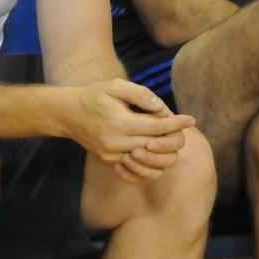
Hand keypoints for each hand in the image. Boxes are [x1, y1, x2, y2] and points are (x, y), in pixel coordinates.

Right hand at [68, 79, 195, 179]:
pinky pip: (136, 172)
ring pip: (149, 165)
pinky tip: (154, 151)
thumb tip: (162, 108)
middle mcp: (116, 143)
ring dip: (164, 154)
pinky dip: (150, 165)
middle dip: (174, 137)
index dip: (177, 123)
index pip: (157, 127)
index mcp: (120, 123)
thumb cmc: (94, 95)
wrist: (68, 114)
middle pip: (157, 148)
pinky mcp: (110, 162)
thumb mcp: (115, 85)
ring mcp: (112, 156)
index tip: (190, 119)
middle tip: (179, 126)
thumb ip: (140, 94)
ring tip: (166, 138)